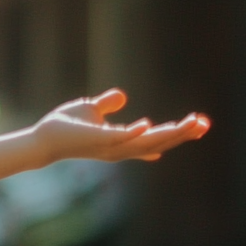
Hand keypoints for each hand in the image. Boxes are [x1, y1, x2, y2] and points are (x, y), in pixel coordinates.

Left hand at [32, 89, 208, 163]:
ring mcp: (107, 146)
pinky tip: (148, 123)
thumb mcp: (90, 110)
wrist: (40, 140)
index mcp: (122, 142)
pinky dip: (132, 133)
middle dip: (182, 134)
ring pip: (144, 143)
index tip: (200, 124)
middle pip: (158, 143)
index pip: (157, 140)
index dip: (179, 133)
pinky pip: (116, 138)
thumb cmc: (64, 128)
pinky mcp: (93, 140)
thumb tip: (123, 96)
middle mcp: (119, 148)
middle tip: (204, 123)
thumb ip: (107, 104)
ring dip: (167, 134)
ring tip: (190, 123)